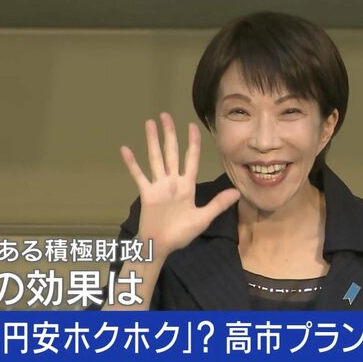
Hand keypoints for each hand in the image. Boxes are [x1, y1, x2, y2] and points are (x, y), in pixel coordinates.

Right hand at [120, 112, 240, 259]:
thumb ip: (218, 204)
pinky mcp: (146, 193)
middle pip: (172, 152)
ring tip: (149, 123)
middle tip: (166, 115)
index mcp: (187, 185)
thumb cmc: (181, 233)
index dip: (193, 143)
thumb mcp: (203, 218)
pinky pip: (139, 175)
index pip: (191, 159)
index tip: (192, 126)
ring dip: (152, 141)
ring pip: (155, 158)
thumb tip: (237, 192)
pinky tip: (125, 149)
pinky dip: (132, 163)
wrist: (162, 246)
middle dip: (170, 134)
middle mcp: (172, 181)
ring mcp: (158, 186)